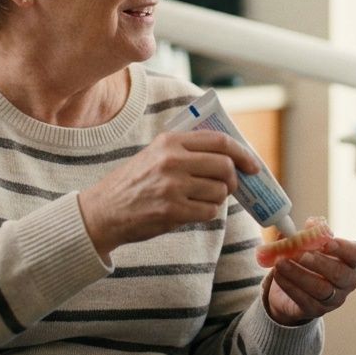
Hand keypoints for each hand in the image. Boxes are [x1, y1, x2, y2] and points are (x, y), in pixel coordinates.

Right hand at [77, 130, 259, 258]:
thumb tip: (231, 155)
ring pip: (219, 191)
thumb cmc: (134, 183)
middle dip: (233, 180)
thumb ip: (187, 150)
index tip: (253, 165)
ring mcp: (172, 186)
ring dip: (217, 199)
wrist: (102, 211)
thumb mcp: (156, 154)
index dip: (243, 153)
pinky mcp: (172, 211)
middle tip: (228, 187)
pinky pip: (209, 212)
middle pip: (225, 166)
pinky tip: (191, 212)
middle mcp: (172, 160)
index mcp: (170, 141)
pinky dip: (207, 213)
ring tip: (199, 200)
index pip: (220, 141)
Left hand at [263, 238, 355, 325]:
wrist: (293, 287)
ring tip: (281, 263)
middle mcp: (347, 281)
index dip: (344, 248)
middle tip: (298, 253)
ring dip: (299, 274)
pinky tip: (278, 275)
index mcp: (351, 260)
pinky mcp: (317, 310)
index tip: (326, 242)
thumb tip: (311, 224)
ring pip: (320, 288)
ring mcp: (334, 298)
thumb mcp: (309, 244)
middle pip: (338, 273)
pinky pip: (304, 300)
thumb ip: (311, 233)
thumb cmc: (307, 259)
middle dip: (317, 262)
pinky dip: (290, 286)